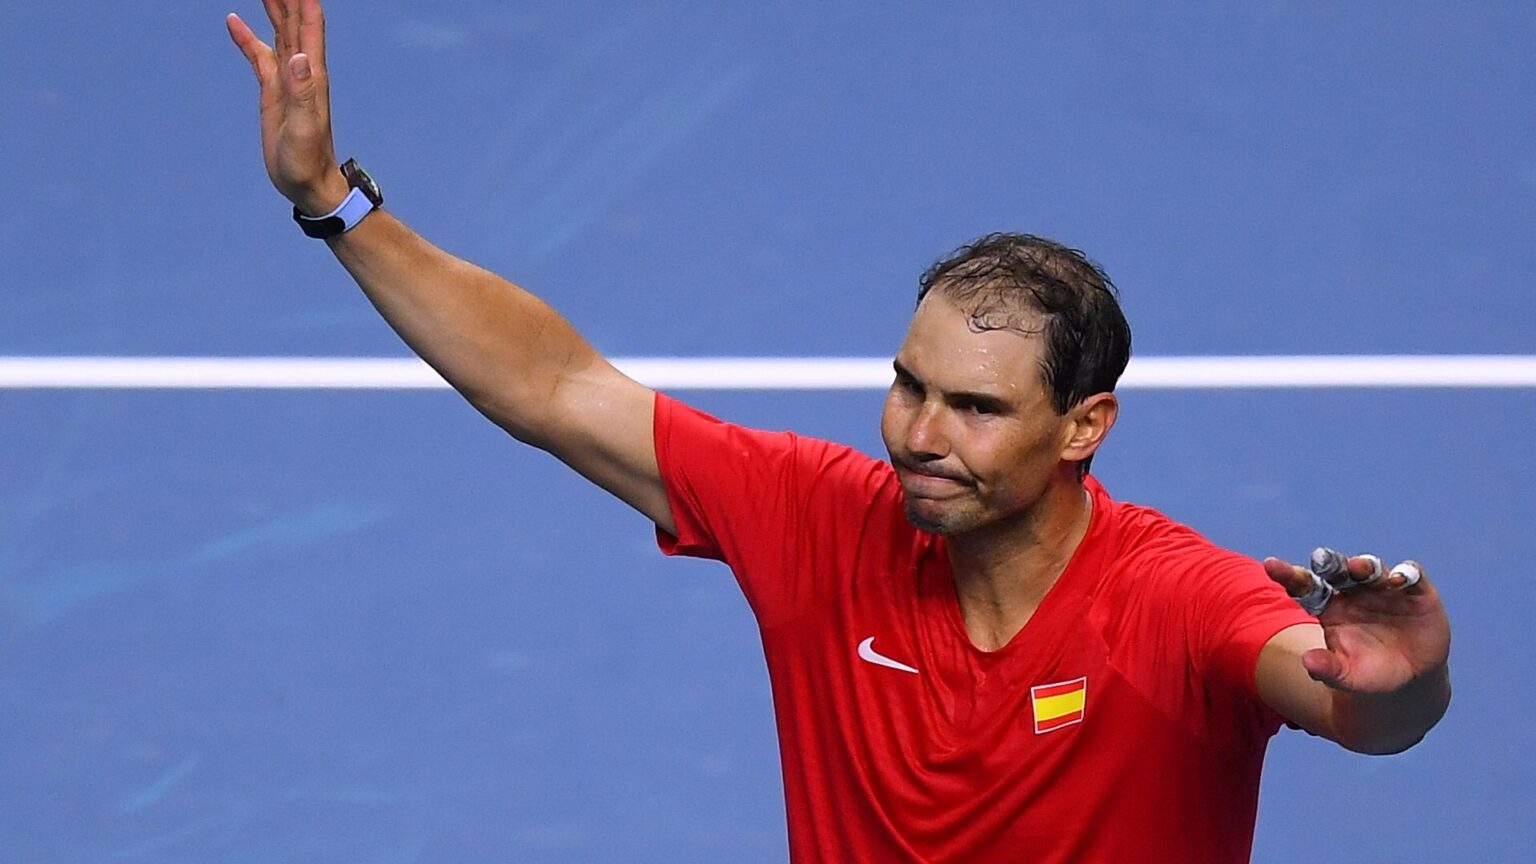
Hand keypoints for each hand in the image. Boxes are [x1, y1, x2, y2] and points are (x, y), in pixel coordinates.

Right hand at [227, 0, 349, 214]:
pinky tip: (233, 20)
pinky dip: (246, 37)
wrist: (307, 184)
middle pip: (293, 20)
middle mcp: (302, 70)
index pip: (309, 25)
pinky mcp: (272, 90)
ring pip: (279, 31)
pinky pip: (258, 55)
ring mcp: (286, 78)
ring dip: (272, 5)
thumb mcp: (304, 129)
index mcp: (312, 75)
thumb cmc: (308, 161)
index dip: (304, 0)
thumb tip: (301, 57)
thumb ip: (303, 93)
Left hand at [1264, 552, 1450, 695]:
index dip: (1288, 575)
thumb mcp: (1346, 676)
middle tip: (1320, 558)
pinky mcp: (1416, 591)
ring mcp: (1383, 588)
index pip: (1304, 586)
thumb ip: (1327, 669)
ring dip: (1365, 565)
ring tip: (1360, 568)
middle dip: (1328, 562)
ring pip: (1371, 568)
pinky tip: (1400, 579)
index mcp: (1328, 606)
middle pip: (1336, 570)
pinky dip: (1406, 573)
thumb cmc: (1368, 674)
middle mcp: (1352, 591)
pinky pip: (1411, 575)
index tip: (1270, 565)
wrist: (1409, 680)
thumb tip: (1307, 663)